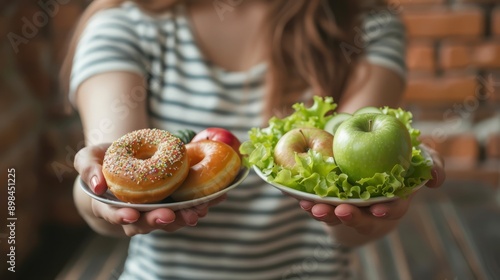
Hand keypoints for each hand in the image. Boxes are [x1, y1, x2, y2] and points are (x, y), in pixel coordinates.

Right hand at [74, 144, 224, 235]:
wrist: (119, 162)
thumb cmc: (100, 162)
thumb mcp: (87, 158)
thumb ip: (88, 169)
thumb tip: (98, 184)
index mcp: (109, 206)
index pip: (113, 215)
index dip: (122, 217)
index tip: (131, 215)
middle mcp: (132, 214)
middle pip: (146, 224)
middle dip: (160, 221)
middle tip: (172, 216)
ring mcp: (153, 210)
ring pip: (170, 220)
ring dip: (185, 216)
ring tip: (199, 210)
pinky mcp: (171, 202)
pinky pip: (186, 206)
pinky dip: (202, 203)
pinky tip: (217, 197)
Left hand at [297, 147, 445, 234]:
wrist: (370, 154)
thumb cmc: (399, 158)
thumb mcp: (418, 155)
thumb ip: (431, 163)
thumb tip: (436, 180)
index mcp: (393, 199)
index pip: (393, 209)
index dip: (387, 209)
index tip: (377, 207)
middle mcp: (371, 210)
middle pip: (361, 220)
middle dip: (350, 217)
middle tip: (339, 211)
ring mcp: (350, 209)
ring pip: (337, 217)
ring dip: (325, 214)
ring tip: (313, 206)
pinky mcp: (330, 203)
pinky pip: (319, 206)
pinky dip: (309, 204)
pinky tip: (300, 198)